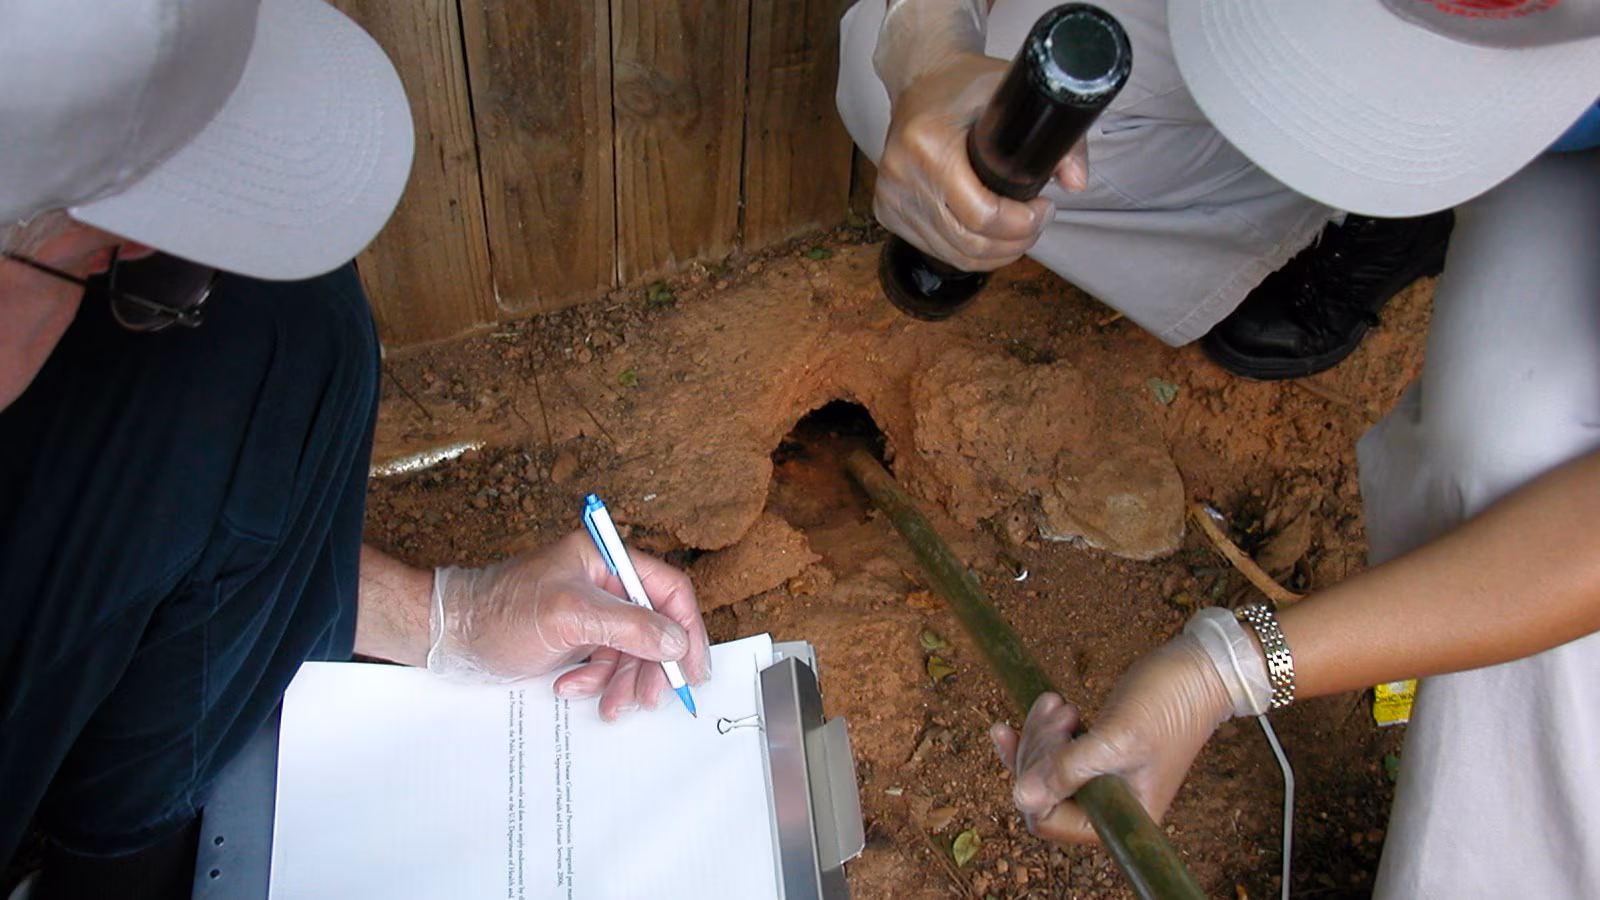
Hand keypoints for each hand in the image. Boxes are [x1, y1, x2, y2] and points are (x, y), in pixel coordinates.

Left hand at [427, 530, 711, 719]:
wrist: (451, 635)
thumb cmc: (500, 612)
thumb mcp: (570, 617)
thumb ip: (629, 627)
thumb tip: (676, 642)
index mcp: (605, 559)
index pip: (667, 589)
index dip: (687, 629)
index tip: (692, 667)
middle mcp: (602, 582)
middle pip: (654, 626)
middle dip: (651, 666)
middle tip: (649, 697)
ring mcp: (589, 611)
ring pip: (630, 651)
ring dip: (622, 681)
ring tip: (609, 704)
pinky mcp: (575, 637)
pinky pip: (604, 664)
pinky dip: (594, 682)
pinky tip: (571, 687)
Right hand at [873, 52, 1087, 272]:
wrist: (920, 80)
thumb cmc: (966, 86)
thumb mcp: (1016, 98)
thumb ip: (1058, 138)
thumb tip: (1077, 182)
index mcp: (928, 144)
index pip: (981, 214)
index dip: (1022, 224)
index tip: (1044, 207)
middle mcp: (902, 175)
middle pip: (968, 243)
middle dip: (1014, 242)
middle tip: (1037, 221)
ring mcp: (891, 197)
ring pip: (955, 255)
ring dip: (995, 252)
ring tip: (1018, 229)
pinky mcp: (886, 211)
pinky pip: (937, 249)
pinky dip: (969, 251)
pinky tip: (989, 233)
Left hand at [988, 634, 1233, 843]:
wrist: (1199, 671)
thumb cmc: (1168, 705)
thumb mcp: (1116, 739)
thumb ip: (1069, 771)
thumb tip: (1021, 798)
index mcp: (1121, 818)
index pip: (1049, 821)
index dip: (1035, 784)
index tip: (1047, 741)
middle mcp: (1109, 807)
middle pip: (1041, 794)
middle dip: (1039, 751)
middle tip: (1062, 711)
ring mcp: (1101, 780)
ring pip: (1043, 770)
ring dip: (1041, 735)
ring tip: (1061, 704)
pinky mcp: (1097, 755)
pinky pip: (1055, 753)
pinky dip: (1046, 729)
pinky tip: (1049, 703)